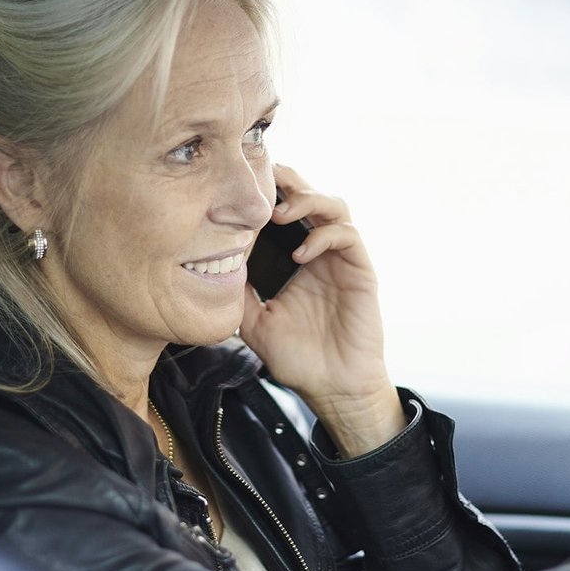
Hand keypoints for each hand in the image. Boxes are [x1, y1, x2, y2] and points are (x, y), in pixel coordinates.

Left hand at [239, 165, 403, 456]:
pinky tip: (300, 254)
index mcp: (293, 257)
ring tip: (279, 214)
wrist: (332, 388)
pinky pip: (347, 236)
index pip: (282, 210)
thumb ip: (238, 292)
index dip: (266, 193)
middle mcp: (318, 250)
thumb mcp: (254, 321)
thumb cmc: (297, 357)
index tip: (237, 187)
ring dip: (306, 200)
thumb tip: (209, 265)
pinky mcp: (360, 271)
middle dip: (286, 182)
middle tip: (260, 183)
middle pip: (308, 195)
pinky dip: (323, 236)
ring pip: (333, 206)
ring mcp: (341, 258)